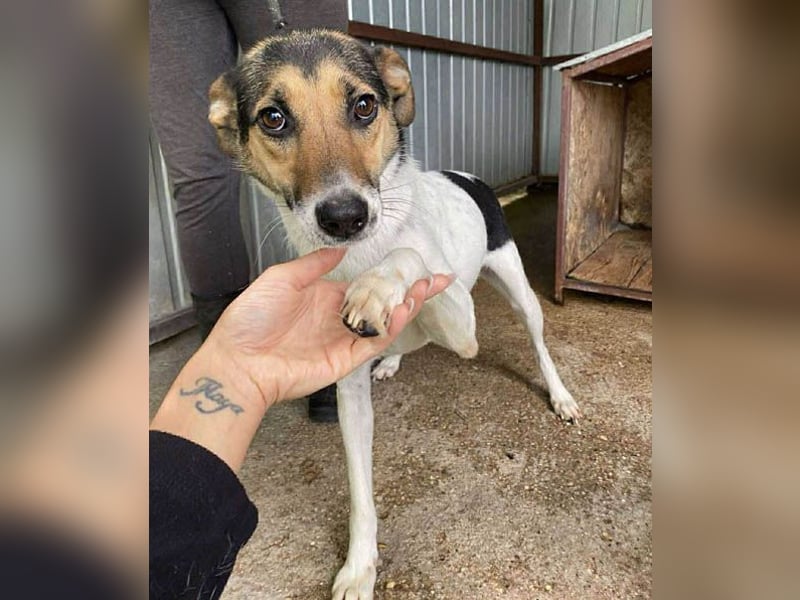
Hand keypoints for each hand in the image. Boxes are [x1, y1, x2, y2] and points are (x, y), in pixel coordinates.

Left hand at [205, 247, 451, 407]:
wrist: (238, 361)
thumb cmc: (251, 319)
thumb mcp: (281, 278)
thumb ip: (314, 264)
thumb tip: (340, 249)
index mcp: (324, 297)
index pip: (366, 284)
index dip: (390, 274)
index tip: (413, 263)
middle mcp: (338, 318)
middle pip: (383, 302)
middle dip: (411, 290)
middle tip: (437, 278)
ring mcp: (344, 340)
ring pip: (385, 322)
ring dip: (408, 306)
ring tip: (425, 288)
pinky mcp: (345, 360)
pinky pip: (375, 342)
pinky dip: (392, 327)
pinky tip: (405, 309)